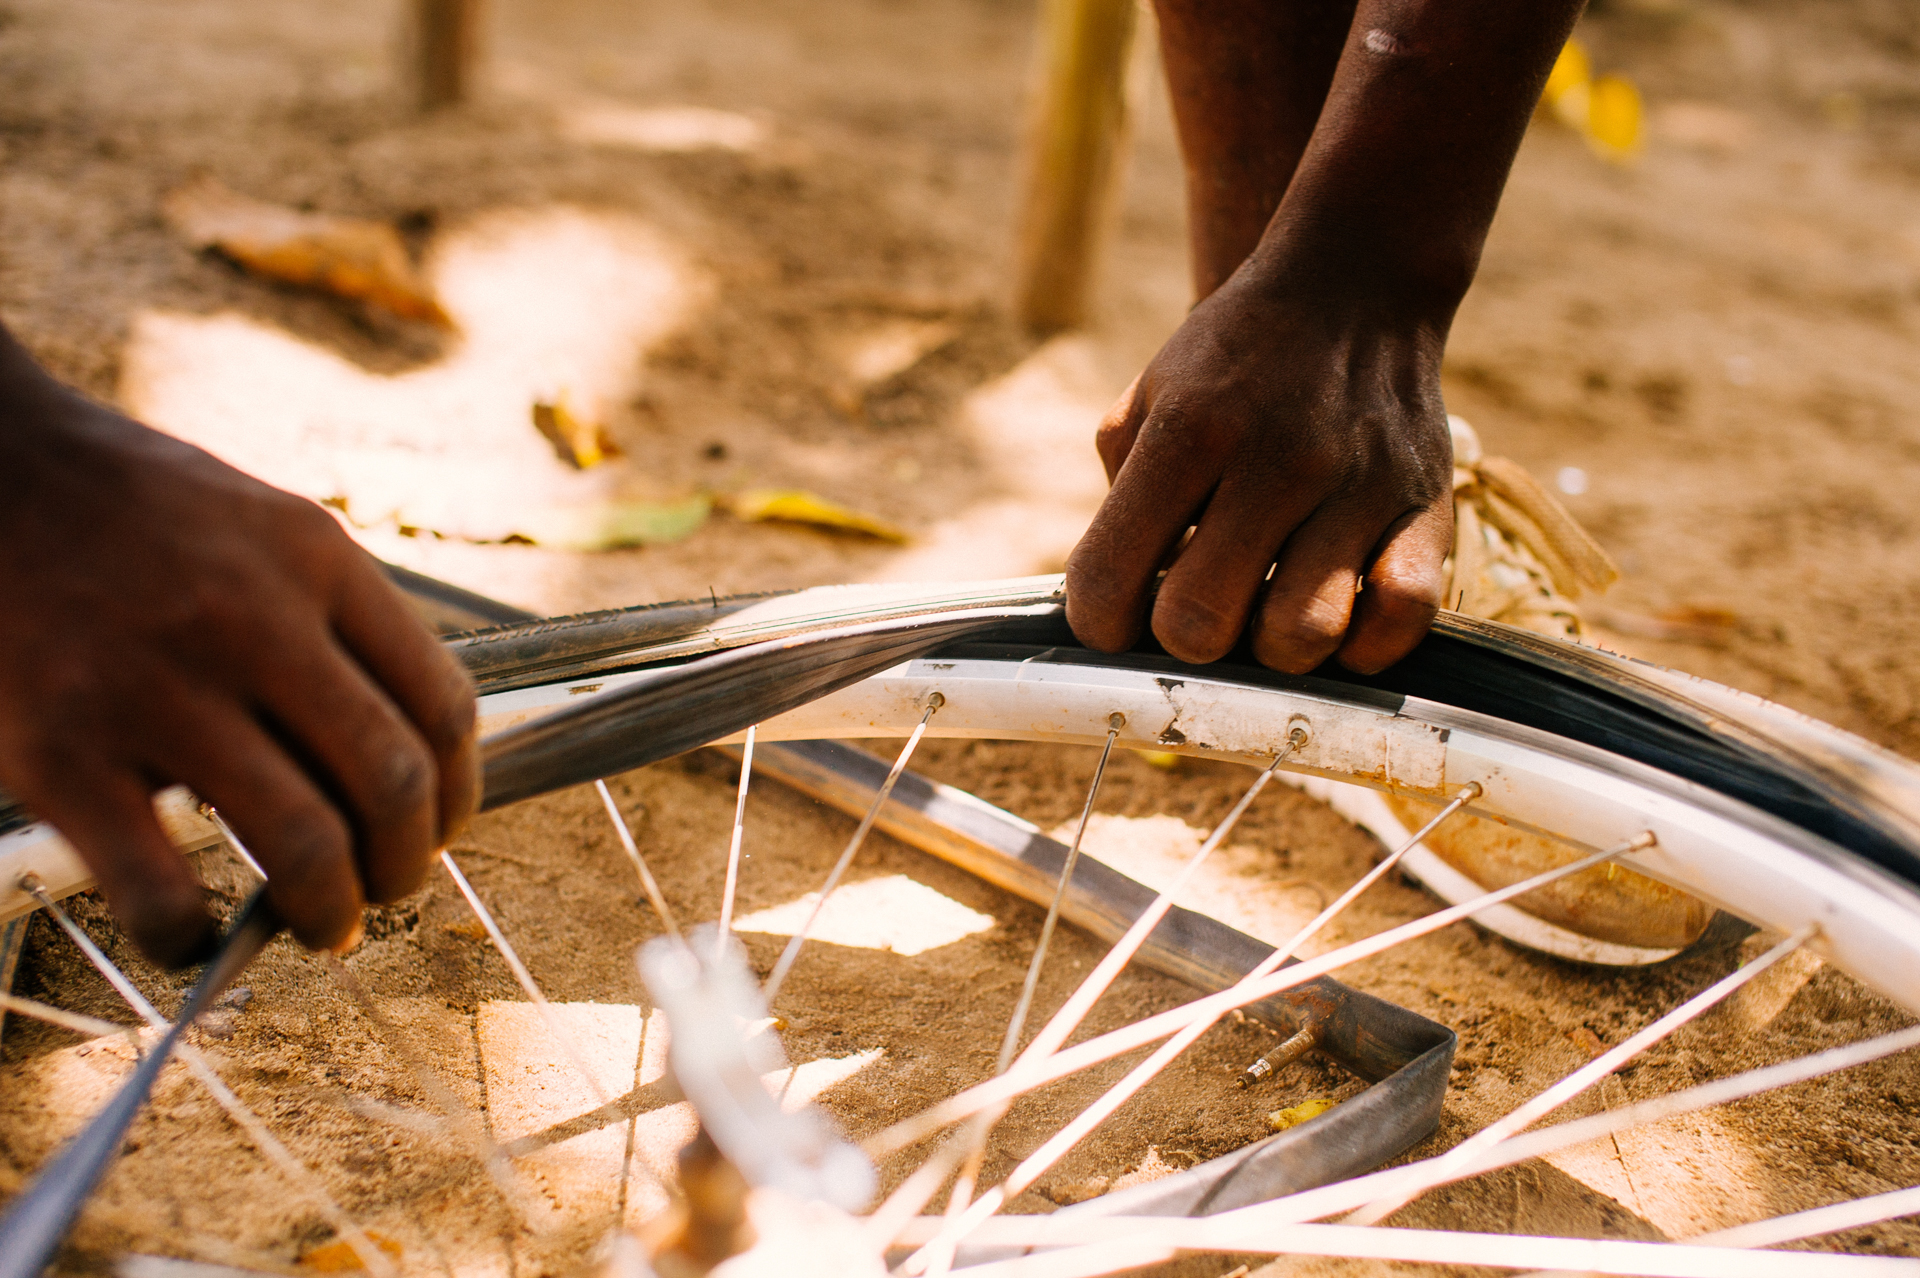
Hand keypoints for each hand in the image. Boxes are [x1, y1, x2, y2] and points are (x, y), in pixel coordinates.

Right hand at [0, 339, 477, 964]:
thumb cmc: (134, 509)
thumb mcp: (264, 528)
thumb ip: (333, 622)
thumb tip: (394, 762)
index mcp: (316, 560)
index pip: (442, 703)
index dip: (460, 790)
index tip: (440, 825)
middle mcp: (251, 620)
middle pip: (391, 783)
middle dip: (406, 864)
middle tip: (389, 889)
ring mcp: (155, 688)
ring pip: (303, 844)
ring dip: (331, 909)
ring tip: (324, 924)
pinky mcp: (60, 750)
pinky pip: (158, 887)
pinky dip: (190, 938)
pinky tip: (194, 938)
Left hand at [1064, 271, 1453, 673]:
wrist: (1355, 286)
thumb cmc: (1234, 363)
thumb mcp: (1151, 398)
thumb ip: (1121, 496)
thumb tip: (1118, 603)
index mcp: (1192, 431)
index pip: (1110, 575)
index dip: (1097, 622)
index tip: (1112, 619)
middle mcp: (1277, 460)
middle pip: (1200, 625)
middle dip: (1180, 641)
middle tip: (1194, 611)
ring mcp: (1359, 487)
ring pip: (1300, 637)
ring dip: (1272, 650)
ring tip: (1266, 614)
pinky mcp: (1429, 509)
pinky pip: (1402, 617)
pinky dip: (1366, 644)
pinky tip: (1340, 621)